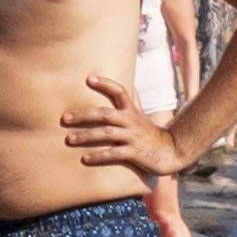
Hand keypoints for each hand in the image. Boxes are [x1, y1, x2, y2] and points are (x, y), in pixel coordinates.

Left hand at [58, 79, 178, 175]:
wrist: (170, 152)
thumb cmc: (150, 133)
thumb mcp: (140, 115)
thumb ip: (130, 102)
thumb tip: (121, 86)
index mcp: (131, 111)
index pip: (119, 91)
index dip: (105, 84)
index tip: (89, 78)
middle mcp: (131, 121)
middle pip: (105, 114)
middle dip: (84, 115)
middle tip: (65, 118)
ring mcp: (133, 137)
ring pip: (106, 134)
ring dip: (86, 136)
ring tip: (70, 139)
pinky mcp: (134, 153)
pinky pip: (114, 154)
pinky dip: (99, 156)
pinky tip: (85, 159)